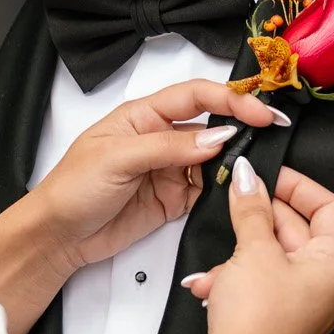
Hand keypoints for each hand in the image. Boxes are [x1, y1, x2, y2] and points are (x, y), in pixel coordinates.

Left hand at [30, 79, 287, 278]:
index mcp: (144, 115)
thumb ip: (167, 147)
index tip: (258, 112)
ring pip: (215, 158)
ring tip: (256, 165)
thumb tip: (216, 136)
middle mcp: (161, 137)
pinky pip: (208, 189)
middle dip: (243, 125)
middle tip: (274, 130)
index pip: (195, 96)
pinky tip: (237, 189)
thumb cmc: (73, 188)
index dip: (230, 99)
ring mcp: (170, 169)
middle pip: (212, 123)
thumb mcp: (116, 159)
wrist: (58, 236)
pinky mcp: (174, 199)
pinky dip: (224, 189)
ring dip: (234, 160)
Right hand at [184, 160, 333, 333]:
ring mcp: (311, 304)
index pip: (329, 207)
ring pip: (279, 257)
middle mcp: (333, 286)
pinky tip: (213, 283)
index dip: (297, 185)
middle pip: (302, 231)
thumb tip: (250, 179)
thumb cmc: (255, 325)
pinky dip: (242, 276)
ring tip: (221, 257)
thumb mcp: (252, 252)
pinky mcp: (288, 318)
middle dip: (263, 217)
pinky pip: (269, 282)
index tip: (268, 174)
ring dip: (245, 250)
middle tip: (238, 198)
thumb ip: (252, 210)